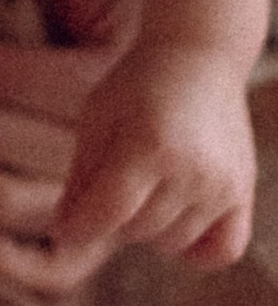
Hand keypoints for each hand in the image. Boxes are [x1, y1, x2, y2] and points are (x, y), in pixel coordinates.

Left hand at [49, 38, 260, 267]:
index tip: (61, 226)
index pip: (108, 213)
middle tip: (109, 185)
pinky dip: (198, 251)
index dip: (77, 227)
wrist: (199, 54)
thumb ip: (81, 176)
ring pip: (172, 244)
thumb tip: (64, 230)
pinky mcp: (244, 191)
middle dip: (111, 219)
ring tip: (144, 188)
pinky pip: (223, 250)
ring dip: (149, 228)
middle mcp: (192, 171)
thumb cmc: (137, 83)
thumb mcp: (98, 117)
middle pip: (137, 231)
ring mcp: (222, 185)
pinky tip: (176, 223)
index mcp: (148, 146)